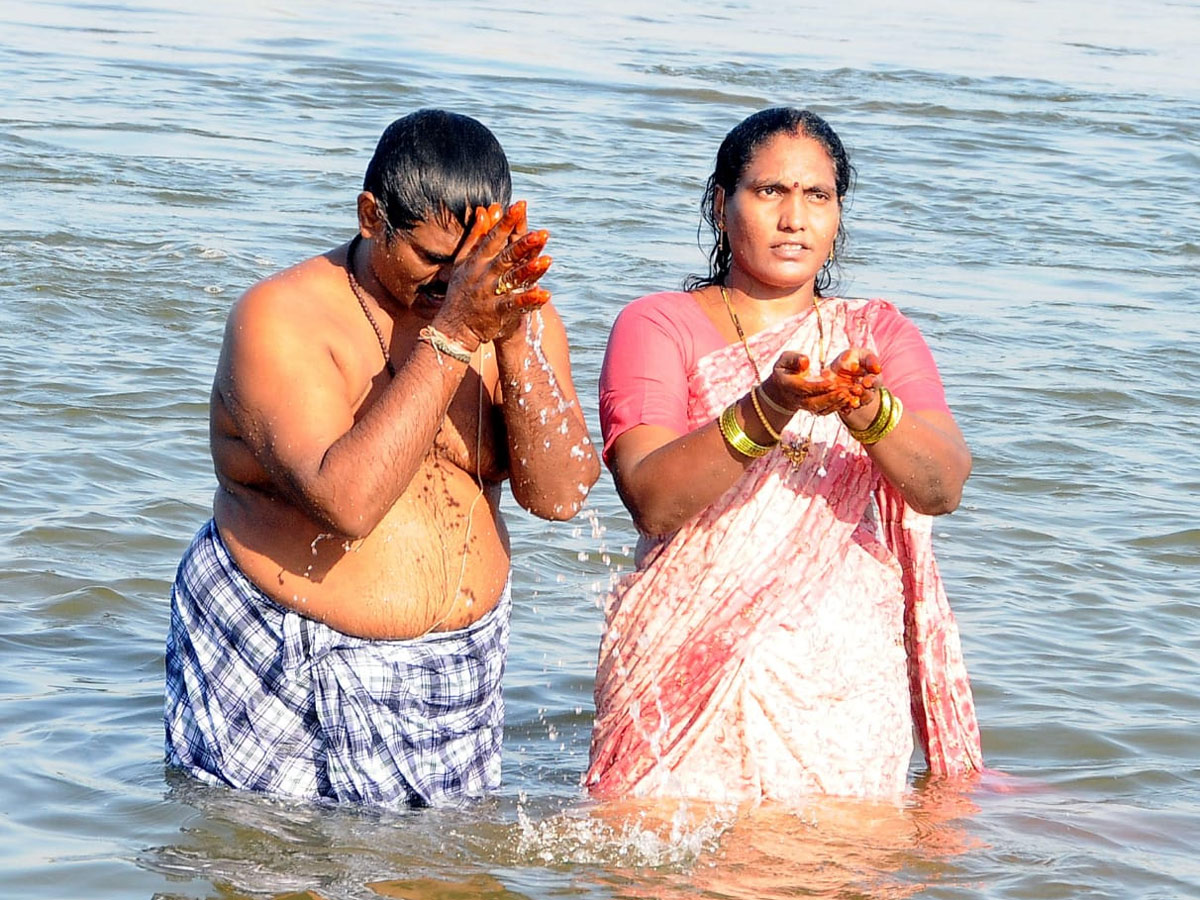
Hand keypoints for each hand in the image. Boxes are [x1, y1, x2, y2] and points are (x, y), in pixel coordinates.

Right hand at [434, 201, 551, 346]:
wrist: (452, 327)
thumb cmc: (460, 291)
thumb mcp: (463, 261)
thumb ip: (475, 236)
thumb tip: (484, 209)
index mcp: (476, 260)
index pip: (493, 238)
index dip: (507, 222)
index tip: (520, 206)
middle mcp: (483, 275)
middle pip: (506, 257)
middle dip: (524, 245)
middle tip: (543, 234)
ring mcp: (489, 294)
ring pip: (512, 279)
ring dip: (530, 271)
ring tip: (548, 261)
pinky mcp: (496, 312)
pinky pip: (515, 305)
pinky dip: (529, 300)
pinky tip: (545, 294)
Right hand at [764, 347, 879, 415]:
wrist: (782, 389)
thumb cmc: (786, 369)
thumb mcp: (785, 359)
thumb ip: (794, 359)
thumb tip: (805, 361)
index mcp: (788, 385)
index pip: (804, 388)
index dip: (818, 386)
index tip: (831, 381)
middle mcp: (796, 399)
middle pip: (813, 402)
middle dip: (830, 397)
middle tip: (845, 391)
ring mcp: (804, 406)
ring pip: (820, 409)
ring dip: (835, 403)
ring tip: (849, 395)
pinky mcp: (813, 409)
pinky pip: (825, 411)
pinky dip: (837, 407)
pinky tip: (849, 399)